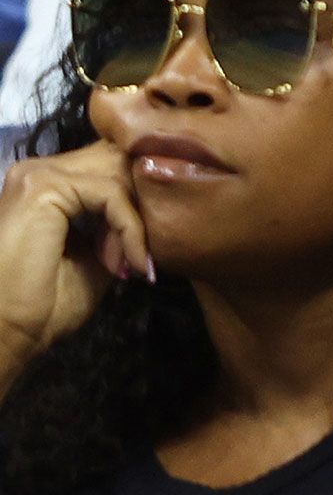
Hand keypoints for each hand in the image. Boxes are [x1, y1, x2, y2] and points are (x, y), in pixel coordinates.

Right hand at [0, 142, 153, 388]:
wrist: (6, 334)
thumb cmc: (45, 306)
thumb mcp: (99, 255)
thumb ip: (121, 223)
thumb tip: (155, 207)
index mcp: (50, 182)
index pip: (114, 165)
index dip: (143, 199)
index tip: (149, 251)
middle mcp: (40, 169)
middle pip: (120, 160)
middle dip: (146, 204)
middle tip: (148, 253)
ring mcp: (38, 174)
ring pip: (120, 174)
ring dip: (138, 222)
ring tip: (135, 264)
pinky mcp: (43, 187)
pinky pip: (111, 194)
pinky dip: (130, 229)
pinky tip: (130, 263)